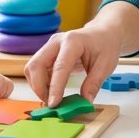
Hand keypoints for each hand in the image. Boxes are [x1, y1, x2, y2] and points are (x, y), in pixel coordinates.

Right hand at [23, 2, 138, 105]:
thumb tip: (84, 102)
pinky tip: (52, 90)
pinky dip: (40, 82)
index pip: (59, 67)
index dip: (54, 87)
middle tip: (51, 104)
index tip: (53, 104)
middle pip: (36, 64)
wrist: (102, 33)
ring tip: (53, 98)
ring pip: (32, 67)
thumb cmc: (105, 45)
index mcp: (73, 42)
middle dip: (39, 87)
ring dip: (38, 86)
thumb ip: (93, 84)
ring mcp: (50, 46)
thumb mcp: (105, 66)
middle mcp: (57, 41)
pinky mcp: (47, 52)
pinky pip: (36, 69)